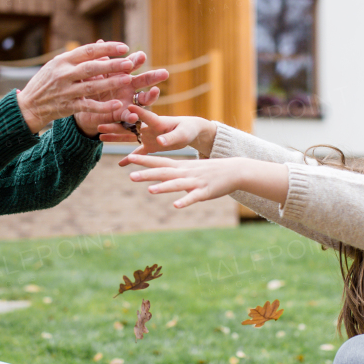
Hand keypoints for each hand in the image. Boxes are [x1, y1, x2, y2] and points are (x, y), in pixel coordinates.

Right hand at [16, 42, 143, 132]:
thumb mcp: (57, 65)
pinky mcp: (68, 107)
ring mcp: (65, 91)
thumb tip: (100, 48)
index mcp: (62, 60)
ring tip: (127, 79)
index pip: (88, 50)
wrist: (29, 105)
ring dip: (110, 82)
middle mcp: (63, 74)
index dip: (107, 48)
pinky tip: (117, 105)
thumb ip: (77, 58)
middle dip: (112, 65)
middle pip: (91, 67)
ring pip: (92, 86)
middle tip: (130, 63)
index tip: (124, 47)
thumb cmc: (46, 82)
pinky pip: (88, 106)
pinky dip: (103, 106)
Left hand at [71, 48, 166, 136]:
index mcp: (121, 73)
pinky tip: (135, 116)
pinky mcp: (122, 115)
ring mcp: (128, 100)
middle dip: (154, 76)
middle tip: (164, 73)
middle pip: (144, 80)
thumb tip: (100, 42)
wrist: (83, 106)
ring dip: (151, 96)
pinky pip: (129, 116)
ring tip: (156, 92)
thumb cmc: (90, 85)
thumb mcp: (93, 72)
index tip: (141, 56)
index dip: (137, 60)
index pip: (132, 64)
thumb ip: (98, 60)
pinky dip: (133, 116)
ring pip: (144, 99)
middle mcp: (129, 86)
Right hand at [96, 106, 217, 160]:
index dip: (135, 112)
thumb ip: (171, 138)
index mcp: (157, 121)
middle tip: (98, 124)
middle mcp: (149, 127)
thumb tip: (160, 141)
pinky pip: (137, 152)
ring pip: (128, 137)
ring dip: (115, 137)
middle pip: (128, 126)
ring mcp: (147, 136)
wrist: (190, 131)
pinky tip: (120, 164)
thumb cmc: (188, 129)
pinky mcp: (150, 145)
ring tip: (99, 137)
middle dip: (114, 125)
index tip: (123, 107)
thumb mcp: (182, 134)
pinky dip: (130, 158)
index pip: (144, 116)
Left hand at [125, 154, 288, 207]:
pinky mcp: (205, 192)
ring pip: (177, 184)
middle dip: (148, 174)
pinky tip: (176, 206)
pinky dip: (185, 201)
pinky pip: (194, 197)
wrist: (235, 170)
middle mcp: (186, 172)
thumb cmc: (211, 171)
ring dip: (164, 187)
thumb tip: (160, 177)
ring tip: (150, 190)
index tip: (128, 158)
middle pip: (164, 173)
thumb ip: (176, 173)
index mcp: (181, 167)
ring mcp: (195, 182)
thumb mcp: (191, 169)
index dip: (145, 160)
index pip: (160, 161)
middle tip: (130, 175)